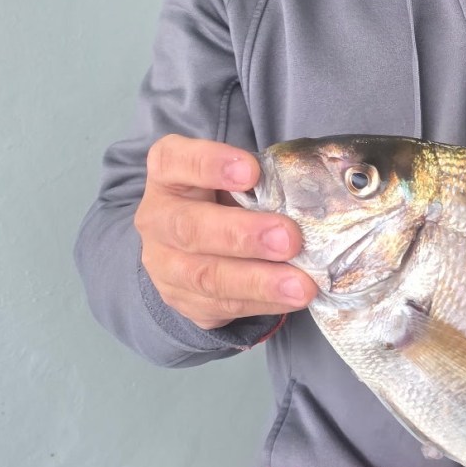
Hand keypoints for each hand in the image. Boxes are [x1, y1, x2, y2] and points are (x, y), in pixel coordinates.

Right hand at [134, 134, 316, 329]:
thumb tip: (308, 198)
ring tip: (301, 285)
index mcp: (167, 173)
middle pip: (189, 227)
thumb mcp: (235, 180)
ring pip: (206, 276)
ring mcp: (163, 264)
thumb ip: (260, 183)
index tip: (252, 171)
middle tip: (289, 239)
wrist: (191, 246)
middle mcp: (156, 218)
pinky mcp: (181, 300)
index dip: (211, 164)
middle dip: (243, 235)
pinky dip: (262, 303)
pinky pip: (222, 306)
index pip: (175, 160)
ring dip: (259, 282)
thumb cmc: (225, 198)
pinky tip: (291, 298)